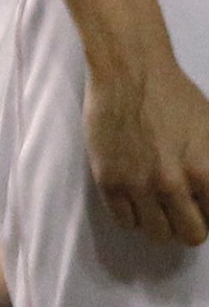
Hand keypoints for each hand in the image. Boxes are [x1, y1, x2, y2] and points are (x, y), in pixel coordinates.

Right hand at [87, 51, 208, 245]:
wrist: (129, 71)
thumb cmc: (175, 94)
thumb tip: (208, 190)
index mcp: (204, 173)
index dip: (208, 213)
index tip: (200, 206)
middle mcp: (172, 184)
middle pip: (189, 236)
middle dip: (188, 225)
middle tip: (181, 210)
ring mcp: (137, 184)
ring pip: (155, 234)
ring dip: (159, 222)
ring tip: (155, 204)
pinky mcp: (108, 179)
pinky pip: (124, 221)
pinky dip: (132, 216)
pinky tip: (134, 198)